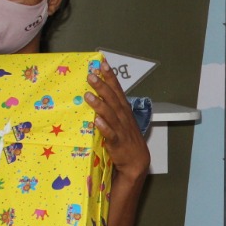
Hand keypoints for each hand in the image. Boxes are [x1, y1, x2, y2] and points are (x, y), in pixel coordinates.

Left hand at [86, 62, 149, 178]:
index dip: (111, 77)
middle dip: (102, 86)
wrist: (137, 162)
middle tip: (91, 75)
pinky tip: (97, 121)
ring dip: (100, 105)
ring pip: (110, 115)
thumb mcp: (123, 121)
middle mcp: (123, 117)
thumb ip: (112, 109)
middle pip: (113, 99)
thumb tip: (98, 94)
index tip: (103, 64)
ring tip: (88, 95)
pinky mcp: (117, 143)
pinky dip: (104, 127)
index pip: (118, 90)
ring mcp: (121, 130)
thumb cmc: (127, 140)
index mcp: (125, 110)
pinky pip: (110, 134)